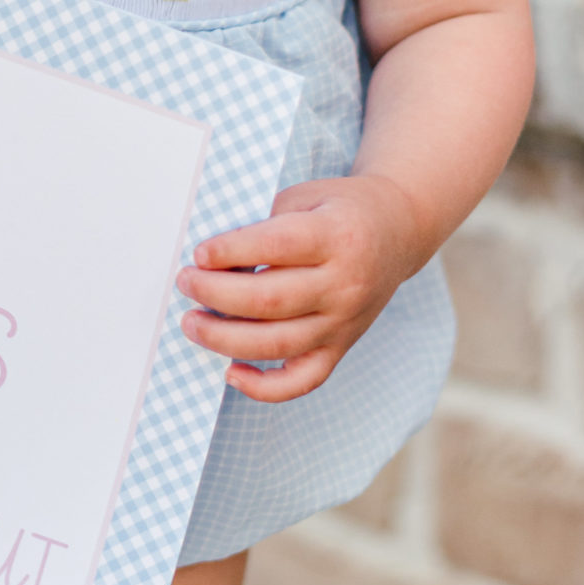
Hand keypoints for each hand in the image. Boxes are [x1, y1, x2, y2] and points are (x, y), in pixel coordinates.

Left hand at [175, 173, 426, 402]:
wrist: (398, 231)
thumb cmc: (338, 209)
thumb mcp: (306, 196)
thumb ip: (265, 224)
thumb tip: (211, 261)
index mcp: (337, 235)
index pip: (275, 246)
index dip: (230, 251)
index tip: (199, 253)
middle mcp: (344, 284)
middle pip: (269, 300)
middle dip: (214, 294)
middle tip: (185, 282)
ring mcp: (344, 321)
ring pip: (278, 344)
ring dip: (224, 339)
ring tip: (192, 322)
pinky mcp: (341, 347)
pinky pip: (303, 380)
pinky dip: (264, 387)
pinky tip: (231, 373)